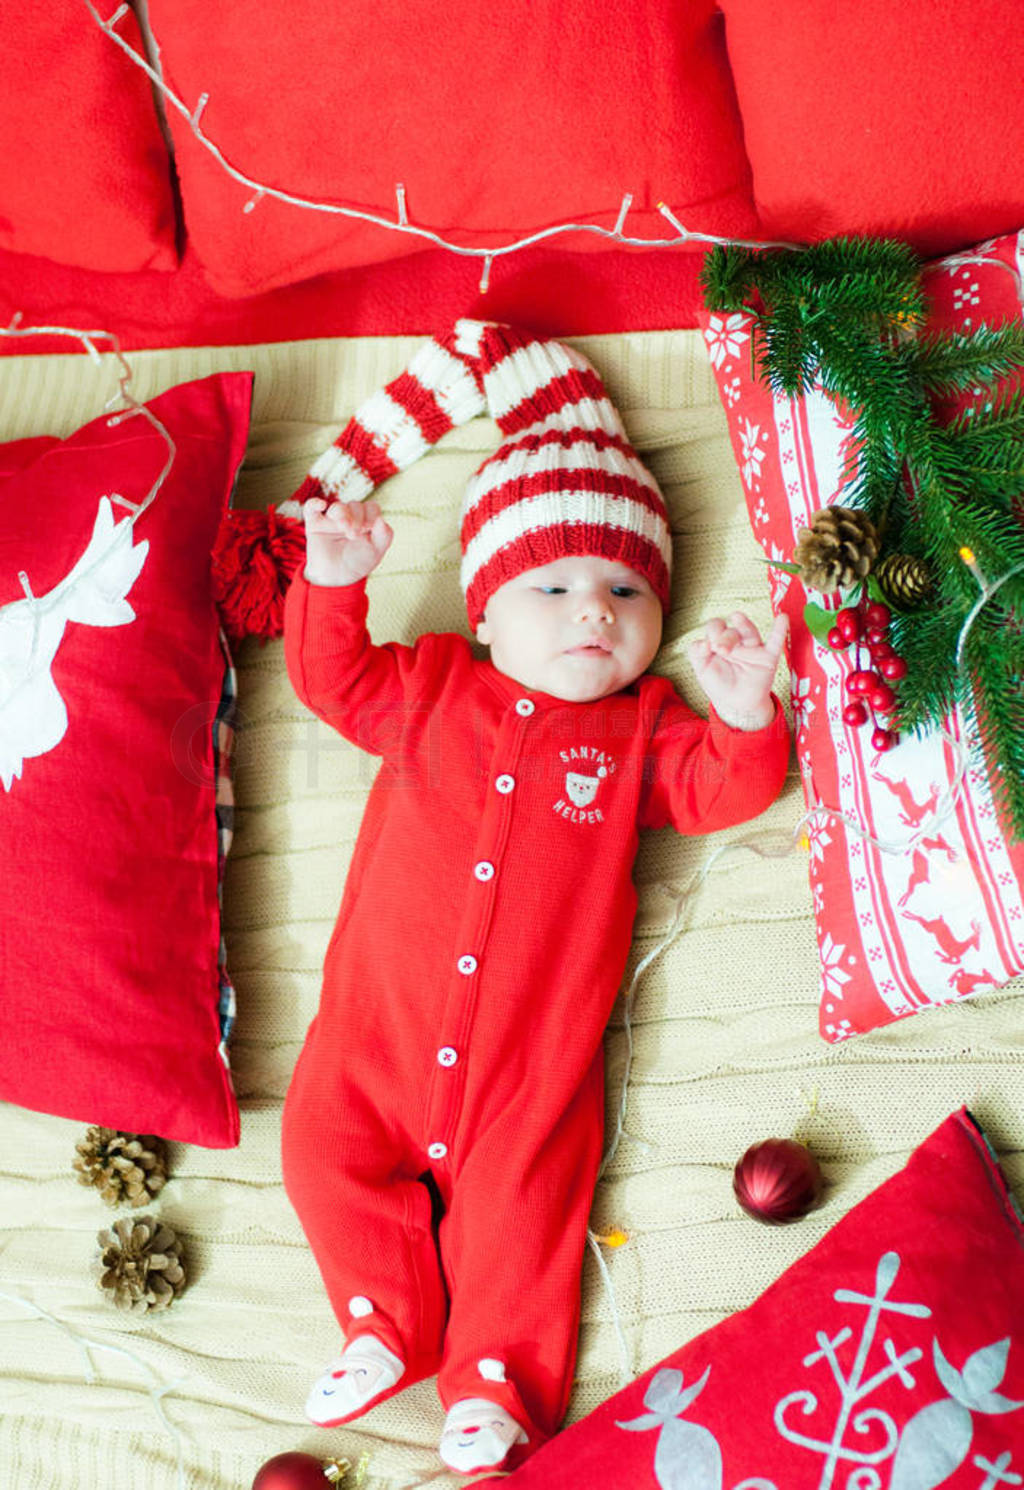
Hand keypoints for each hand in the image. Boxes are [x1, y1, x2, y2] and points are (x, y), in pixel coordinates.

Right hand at [302, 498, 392, 586]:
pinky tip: (321, 505)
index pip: (371, 508)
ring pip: (337, 507)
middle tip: (354, 535)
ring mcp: (331, 519)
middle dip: (357, 518)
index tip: (369, 528)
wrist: (335, 578)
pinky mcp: (315, 524)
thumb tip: (381, 519)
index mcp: (365, 521)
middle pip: (355, 505)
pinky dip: (314, 503)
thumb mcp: (376, 552)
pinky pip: (311, 507)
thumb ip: (384, 535)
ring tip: (343, 528)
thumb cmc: (357, 563)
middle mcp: (349, 517)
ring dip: (342, 514)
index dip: (372, 514)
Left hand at [688, 610, 787, 730]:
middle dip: (725, 637)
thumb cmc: (719, 684)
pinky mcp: (768, 658)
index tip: (707, 648)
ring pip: (749, 631)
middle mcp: (737, 641)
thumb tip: (703, 642)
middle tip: (720, 649)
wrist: (736, 705)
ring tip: (737, 617)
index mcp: (720, 640)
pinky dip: (780, 630)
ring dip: (743, 625)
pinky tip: (782, 619)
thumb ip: (696, 653)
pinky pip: (776, 642)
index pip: (715, 626)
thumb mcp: (701, 669)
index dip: (711, 633)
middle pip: (731, 630)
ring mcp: (753, 648)